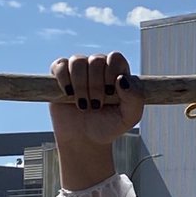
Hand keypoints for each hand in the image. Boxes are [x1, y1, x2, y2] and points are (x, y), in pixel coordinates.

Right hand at [50, 52, 144, 189]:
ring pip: (77, 61)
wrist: (85, 138)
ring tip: (83, 105)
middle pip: (96, 60)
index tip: (110, 94)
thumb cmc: (109, 125)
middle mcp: (99, 67)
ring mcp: (79, 69)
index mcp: (117, 72)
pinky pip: (60, 66)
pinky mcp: (61, 75)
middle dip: (96, 86)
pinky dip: (64, 80)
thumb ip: (135, 99)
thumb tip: (122, 79)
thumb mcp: (129, 118)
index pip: (115, 58)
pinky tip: (69, 94)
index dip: (111, 73)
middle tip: (96, 106)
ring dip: (80, 85)